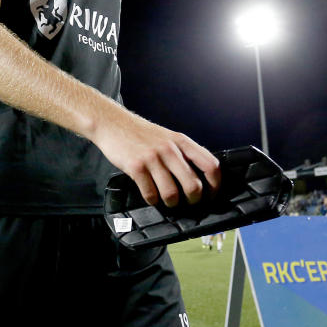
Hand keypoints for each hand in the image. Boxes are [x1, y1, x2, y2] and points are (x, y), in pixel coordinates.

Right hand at [91, 112, 220, 207]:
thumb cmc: (139, 133)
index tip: (210, 194)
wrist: (112, 123)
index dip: (215, 185)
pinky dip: (152, 200)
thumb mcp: (166, 136)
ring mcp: (152, 158)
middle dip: (193, 200)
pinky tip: (150, 196)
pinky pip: (150, 194)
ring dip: (171, 203)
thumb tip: (198, 177)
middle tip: (188, 202)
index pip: (210, 165)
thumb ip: (182, 152)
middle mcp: (169, 149)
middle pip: (193, 185)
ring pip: (172, 194)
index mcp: (181, 141)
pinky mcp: (136, 167)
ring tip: (168, 201)